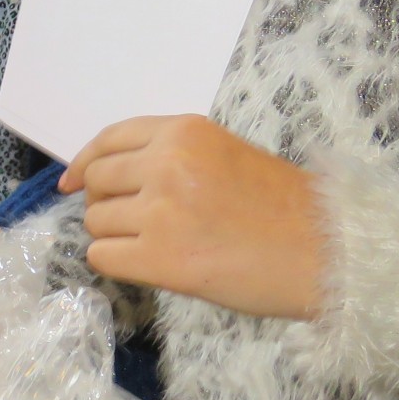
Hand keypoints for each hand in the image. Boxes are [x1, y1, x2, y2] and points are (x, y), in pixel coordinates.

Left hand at [57, 115, 327, 319]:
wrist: (326, 253)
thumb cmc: (284, 208)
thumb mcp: (226, 154)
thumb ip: (172, 156)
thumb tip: (107, 176)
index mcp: (184, 132)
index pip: (109, 140)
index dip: (84, 163)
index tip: (72, 182)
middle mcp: (165, 164)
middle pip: (97, 182)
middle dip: (107, 203)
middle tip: (137, 223)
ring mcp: (160, 212)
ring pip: (96, 222)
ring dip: (115, 236)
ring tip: (158, 245)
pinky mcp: (160, 260)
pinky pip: (103, 258)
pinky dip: (116, 264)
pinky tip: (147, 266)